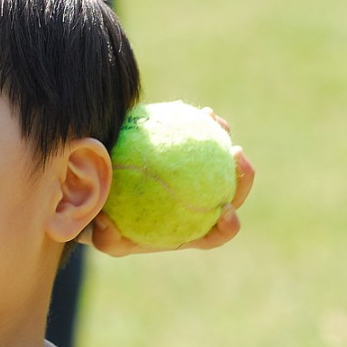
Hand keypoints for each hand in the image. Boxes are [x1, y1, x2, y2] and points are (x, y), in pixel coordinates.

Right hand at [80, 108, 255, 256]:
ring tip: (214, 120)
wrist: (107, 203)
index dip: (227, 225)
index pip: (216, 233)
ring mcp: (197, 180)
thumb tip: (105, 223)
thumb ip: (106, 237)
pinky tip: (184, 108)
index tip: (226, 210)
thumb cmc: (110, 229)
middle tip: (236, 152)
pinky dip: (194, 124)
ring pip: (219, 161)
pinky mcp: (187, 158)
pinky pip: (195, 140)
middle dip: (243, 174)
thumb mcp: (103, 238)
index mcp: (190, 230)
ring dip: (223, 138)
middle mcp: (200, 205)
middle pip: (232, 192)